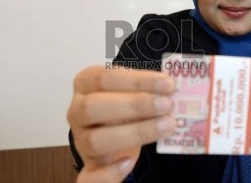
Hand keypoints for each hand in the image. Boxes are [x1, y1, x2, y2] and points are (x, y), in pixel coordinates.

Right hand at [67, 66, 175, 182]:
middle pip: (94, 107)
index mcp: (85, 84)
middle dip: (135, 105)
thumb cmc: (124, 104)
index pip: (104, 78)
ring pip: (95, 140)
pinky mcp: (90, 165)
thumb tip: (173, 88)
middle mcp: (77, 111)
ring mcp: (81, 140)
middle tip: (167, 105)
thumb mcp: (131, 89)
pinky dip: (108, 174)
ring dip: (135, 133)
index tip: (167, 84)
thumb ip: (146, 87)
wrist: (114, 128)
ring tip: (167, 126)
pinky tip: (129, 162)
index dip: (137, 81)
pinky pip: (88, 177)